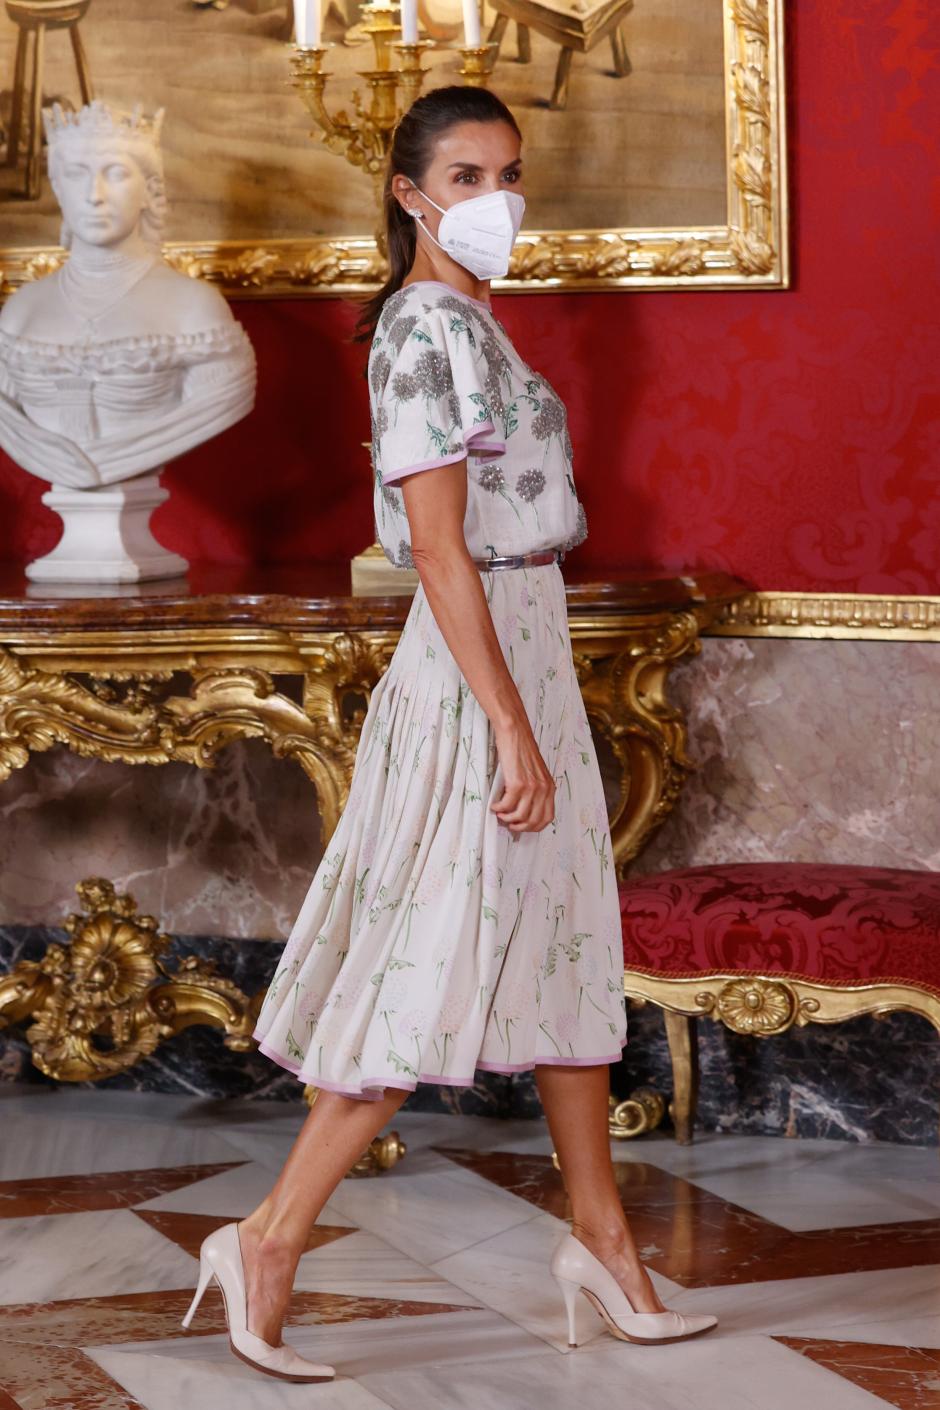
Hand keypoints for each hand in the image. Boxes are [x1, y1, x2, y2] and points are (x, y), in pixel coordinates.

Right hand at [490, 717, 556, 833]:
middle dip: (520, 826)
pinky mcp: (517, 784)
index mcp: (550, 787)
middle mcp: (543, 789)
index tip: (524, 826)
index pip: (547, 817)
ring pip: (520, 816)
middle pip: (534, 820)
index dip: (534, 827)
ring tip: (501, 814)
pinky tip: (495, 805)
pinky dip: (499, 808)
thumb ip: (536, 790)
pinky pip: (507, 805)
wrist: (515, 733)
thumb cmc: (522, 750)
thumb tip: (525, 808)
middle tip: (509, 824)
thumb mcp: (536, 773)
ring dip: (507, 818)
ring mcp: (531, 787)